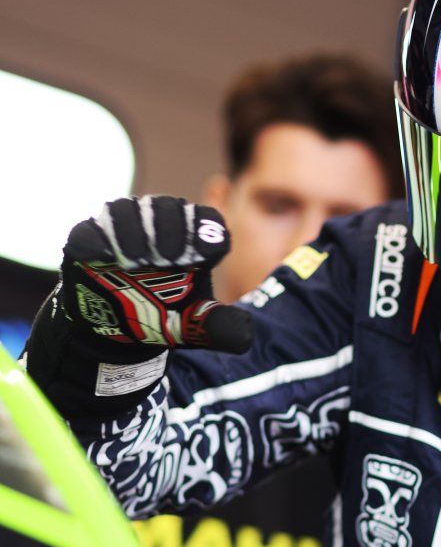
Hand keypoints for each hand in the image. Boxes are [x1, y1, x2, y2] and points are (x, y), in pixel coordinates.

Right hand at [62, 196, 253, 354]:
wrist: (120, 329)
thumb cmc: (165, 316)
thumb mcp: (195, 326)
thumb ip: (219, 326)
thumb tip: (245, 336)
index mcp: (192, 239)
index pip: (206, 221)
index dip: (207, 233)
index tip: (207, 256)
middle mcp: (158, 224)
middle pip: (167, 210)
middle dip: (170, 231)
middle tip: (172, 258)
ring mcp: (122, 228)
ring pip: (127, 212)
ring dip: (132, 234)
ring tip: (134, 263)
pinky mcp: (90, 239)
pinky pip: (89, 231)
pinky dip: (94, 241)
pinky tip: (100, 258)